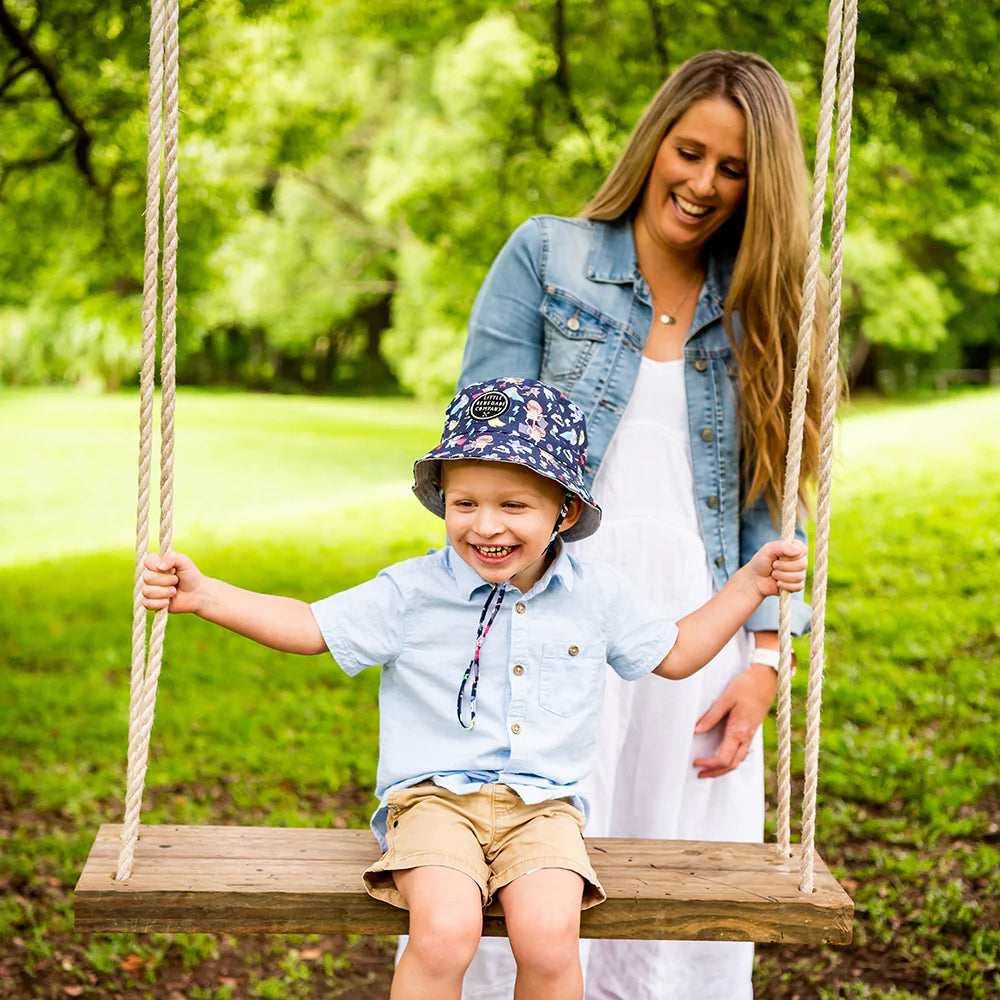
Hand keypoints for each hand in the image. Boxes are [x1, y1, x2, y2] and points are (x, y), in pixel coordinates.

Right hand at [141, 551, 203, 613]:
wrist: (197, 594)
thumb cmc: (190, 576)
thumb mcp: (185, 562)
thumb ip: (172, 557)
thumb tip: (159, 566)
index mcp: (156, 563)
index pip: (147, 562)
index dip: (159, 567)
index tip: (173, 569)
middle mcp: (151, 575)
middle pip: (147, 578)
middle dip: (165, 581)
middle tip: (176, 581)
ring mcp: (149, 589)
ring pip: (146, 591)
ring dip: (164, 592)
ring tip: (174, 592)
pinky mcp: (150, 602)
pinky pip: (147, 603)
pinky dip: (159, 603)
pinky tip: (168, 601)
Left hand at [692, 663, 776, 778]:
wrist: (767, 679)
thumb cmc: (746, 686)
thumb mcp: (726, 699)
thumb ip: (711, 716)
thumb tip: (696, 731)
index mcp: (739, 731)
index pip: (723, 759)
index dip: (709, 764)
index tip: (695, 762)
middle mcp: (746, 737)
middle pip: (732, 765)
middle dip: (715, 772)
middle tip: (699, 773)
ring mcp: (751, 735)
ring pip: (738, 760)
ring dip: (723, 768)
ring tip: (708, 768)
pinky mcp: (752, 730)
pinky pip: (742, 752)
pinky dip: (731, 759)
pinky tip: (723, 754)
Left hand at [746, 540, 806, 598]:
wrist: (755, 579)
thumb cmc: (761, 562)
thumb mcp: (768, 550)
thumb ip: (782, 546)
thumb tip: (798, 552)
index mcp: (794, 549)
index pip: (803, 550)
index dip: (793, 554)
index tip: (780, 556)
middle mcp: (798, 560)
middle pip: (803, 564)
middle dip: (784, 566)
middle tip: (773, 565)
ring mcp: (798, 573)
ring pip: (800, 576)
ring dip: (783, 576)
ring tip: (773, 574)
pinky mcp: (796, 585)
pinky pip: (798, 587)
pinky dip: (785, 586)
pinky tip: (777, 583)